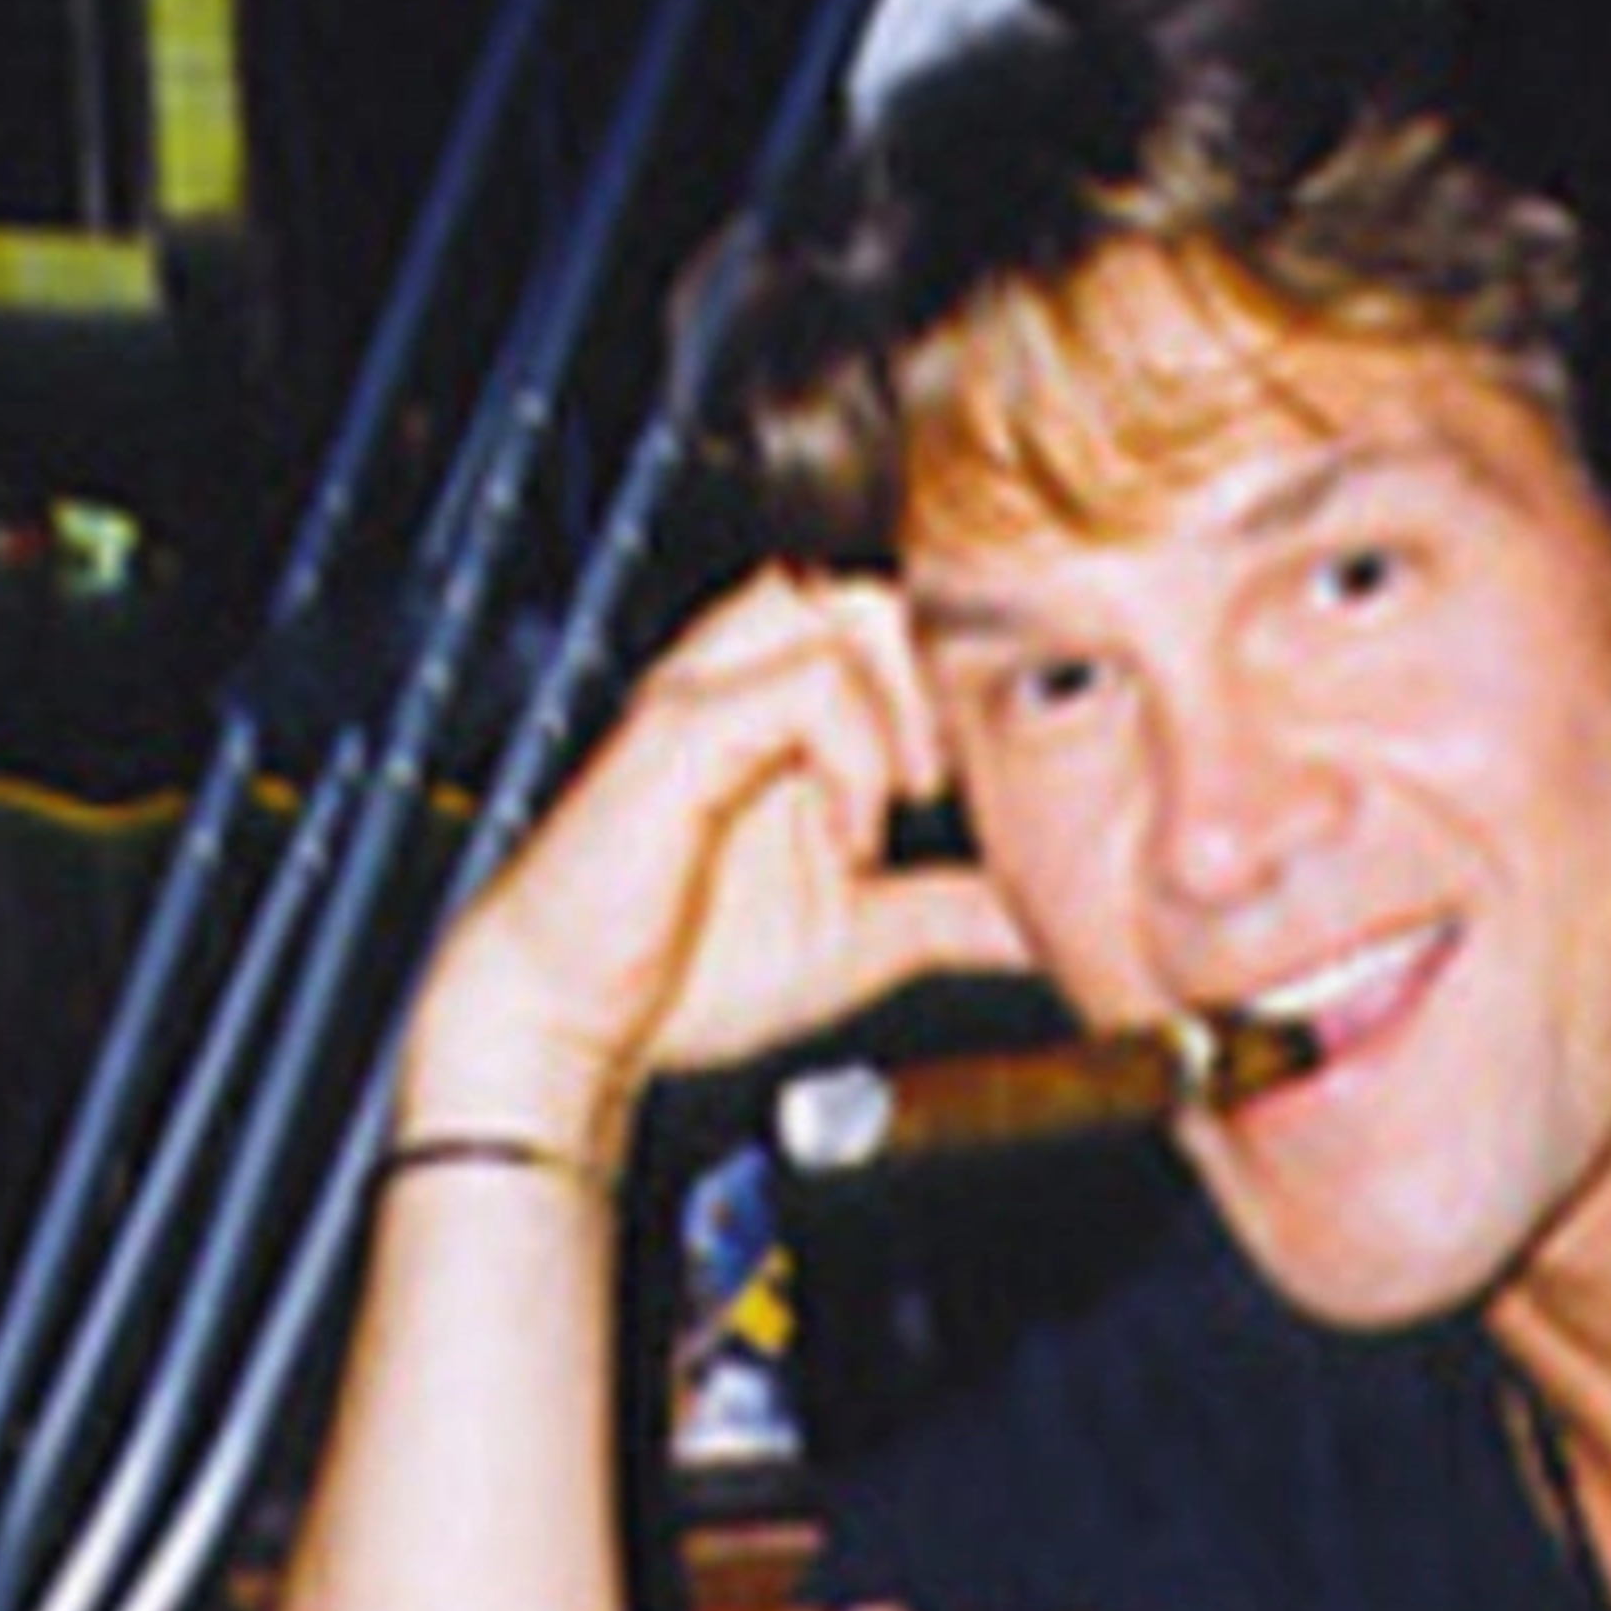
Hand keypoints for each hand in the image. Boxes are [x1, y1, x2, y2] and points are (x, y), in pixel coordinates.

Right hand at [409, 566, 1033, 1138]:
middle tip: (950, 789)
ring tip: (903, 792)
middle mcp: (735, 688)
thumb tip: (1051, 925)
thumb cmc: (677, 975)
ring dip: (892, 691)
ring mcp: (702, 701)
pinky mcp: (679, 737)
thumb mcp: (855, 942)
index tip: (979, 794)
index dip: (951, 686)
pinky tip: (851, 842)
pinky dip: (854, 754)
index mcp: (773, 717)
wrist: (559, 1021)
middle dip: (934, 680)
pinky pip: (800, 686)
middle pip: (863, 590)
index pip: (884, 627)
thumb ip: (945, 913)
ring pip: (825, 602)